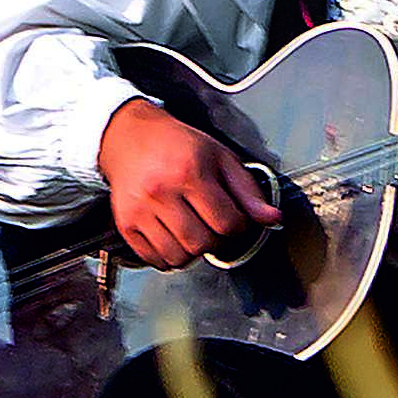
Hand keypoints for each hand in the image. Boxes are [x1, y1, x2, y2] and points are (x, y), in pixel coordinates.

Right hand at [98, 99, 274, 267]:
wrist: (130, 136)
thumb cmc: (177, 145)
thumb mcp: (220, 157)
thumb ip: (247, 191)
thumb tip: (272, 219)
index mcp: (189, 172)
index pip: (227, 223)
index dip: (238, 226)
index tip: (233, 218)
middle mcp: (161, 192)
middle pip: (202, 244)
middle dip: (216, 241)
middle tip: (212, 225)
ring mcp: (140, 210)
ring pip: (178, 257)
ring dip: (192, 251)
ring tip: (193, 231)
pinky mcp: (125, 223)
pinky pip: (154, 260)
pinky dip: (169, 256)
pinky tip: (173, 236)